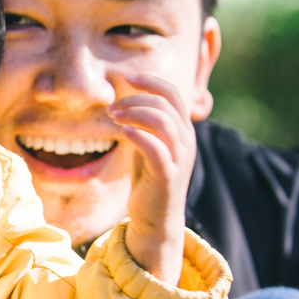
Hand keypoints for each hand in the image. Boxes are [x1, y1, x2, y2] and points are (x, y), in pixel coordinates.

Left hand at [106, 73, 194, 284]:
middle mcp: (186, 142)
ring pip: (163, 122)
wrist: (155, 220)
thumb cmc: (149, 181)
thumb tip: (126, 102)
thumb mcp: (148, 146)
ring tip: (114, 117)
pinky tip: (123, 133)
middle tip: (112, 108)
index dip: (151, 81)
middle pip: (167, 103)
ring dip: (135, 113)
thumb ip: (144, 125)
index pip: (173, 93)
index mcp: (182, 131)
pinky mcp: (167, 176)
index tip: (127, 78)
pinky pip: (156, 149)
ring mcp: (179, 159)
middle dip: (136, 98)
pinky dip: (139, 136)